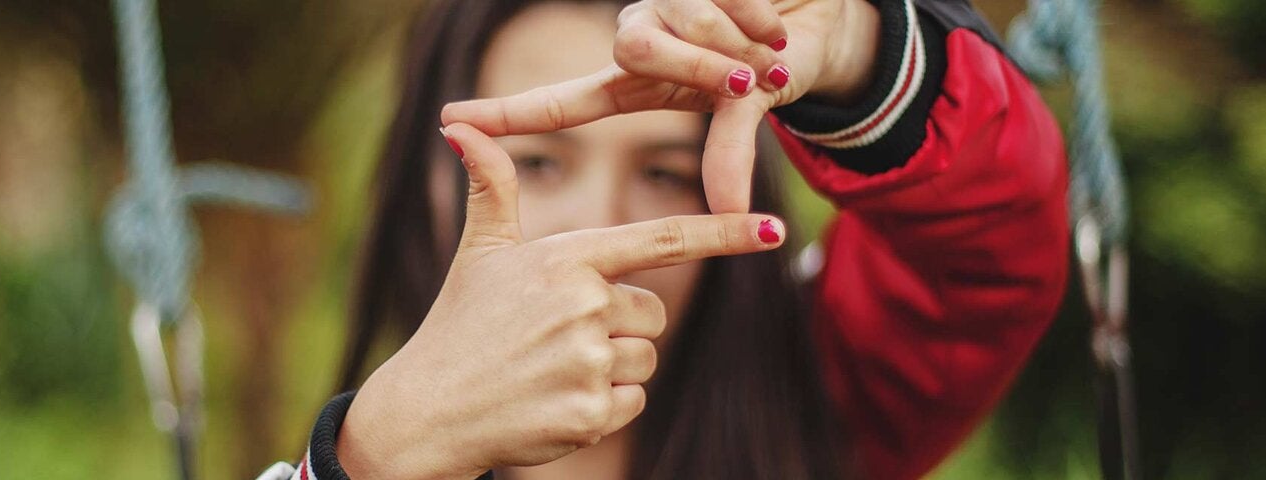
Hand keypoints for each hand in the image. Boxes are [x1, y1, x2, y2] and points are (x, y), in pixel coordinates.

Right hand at [336, 123, 787, 479]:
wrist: (430, 411)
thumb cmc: (459, 325)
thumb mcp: (479, 252)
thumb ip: (493, 189)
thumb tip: (461, 126)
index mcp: (567, 259)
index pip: (662, 240)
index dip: (724, 233)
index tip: (773, 229)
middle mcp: (584, 307)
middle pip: (653, 313)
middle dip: (620, 326)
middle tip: (560, 337)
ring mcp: (588, 363)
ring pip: (644, 360)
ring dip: (610, 368)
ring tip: (551, 370)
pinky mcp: (590, 414)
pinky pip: (632, 402)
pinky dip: (602, 407)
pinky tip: (555, 402)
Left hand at [441, 0, 880, 213]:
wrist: (816, 18)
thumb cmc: (766, 67)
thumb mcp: (746, 111)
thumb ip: (729, 154)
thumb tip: (735, 218)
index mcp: (635, 82)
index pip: (562, 102)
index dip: (507, 114)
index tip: (449, 123)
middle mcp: (638, 37)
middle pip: (636, 45)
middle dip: (696, 64)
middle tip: (745, 80)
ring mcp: (667, 1)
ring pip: (688, 24)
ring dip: (738, 44)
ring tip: (767, 51)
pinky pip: (728, 3)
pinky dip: (761, 21)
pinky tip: (775, 26)